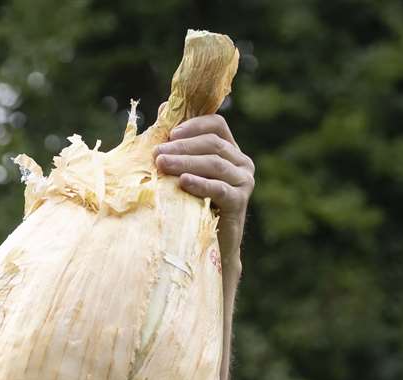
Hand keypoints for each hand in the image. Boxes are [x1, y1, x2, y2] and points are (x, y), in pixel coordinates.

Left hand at [154, 114, 254, 264]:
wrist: (212, 247)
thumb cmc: (195, 208)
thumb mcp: (186, 174)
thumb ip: (178, 146)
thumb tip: (161, 108)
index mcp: (231, 151)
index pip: (217, 125)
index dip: (194, 125)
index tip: (170, 133)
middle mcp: (242, 163)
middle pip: (213, 144)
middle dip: (182, 147)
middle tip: (157, 153)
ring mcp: (244, 182)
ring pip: (214, 164)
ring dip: (185, 162)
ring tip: (162, 165)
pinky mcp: (240, 201)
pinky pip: (219, 188)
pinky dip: (200, 183)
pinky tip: (183, 182)